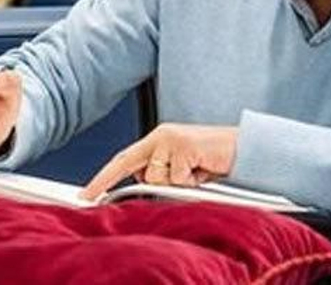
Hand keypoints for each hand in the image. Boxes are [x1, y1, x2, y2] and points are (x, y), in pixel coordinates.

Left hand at [81, 123, 238, 199]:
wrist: (243, 149)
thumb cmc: (212, 161)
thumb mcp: (181, 171)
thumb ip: (161, 176)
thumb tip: (144, 186)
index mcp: (157, 140)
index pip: (123, 160)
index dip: (103, 178)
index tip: (86, 195)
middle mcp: (160, 135)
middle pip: (137, 169)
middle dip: (138, 182)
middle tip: (135, 187)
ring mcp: (171, 139)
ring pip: (158, 178)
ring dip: (178, 184)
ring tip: (197, 173)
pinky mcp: (184, 146)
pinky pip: (177, 179)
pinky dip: (191, 182)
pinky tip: (203, 170)